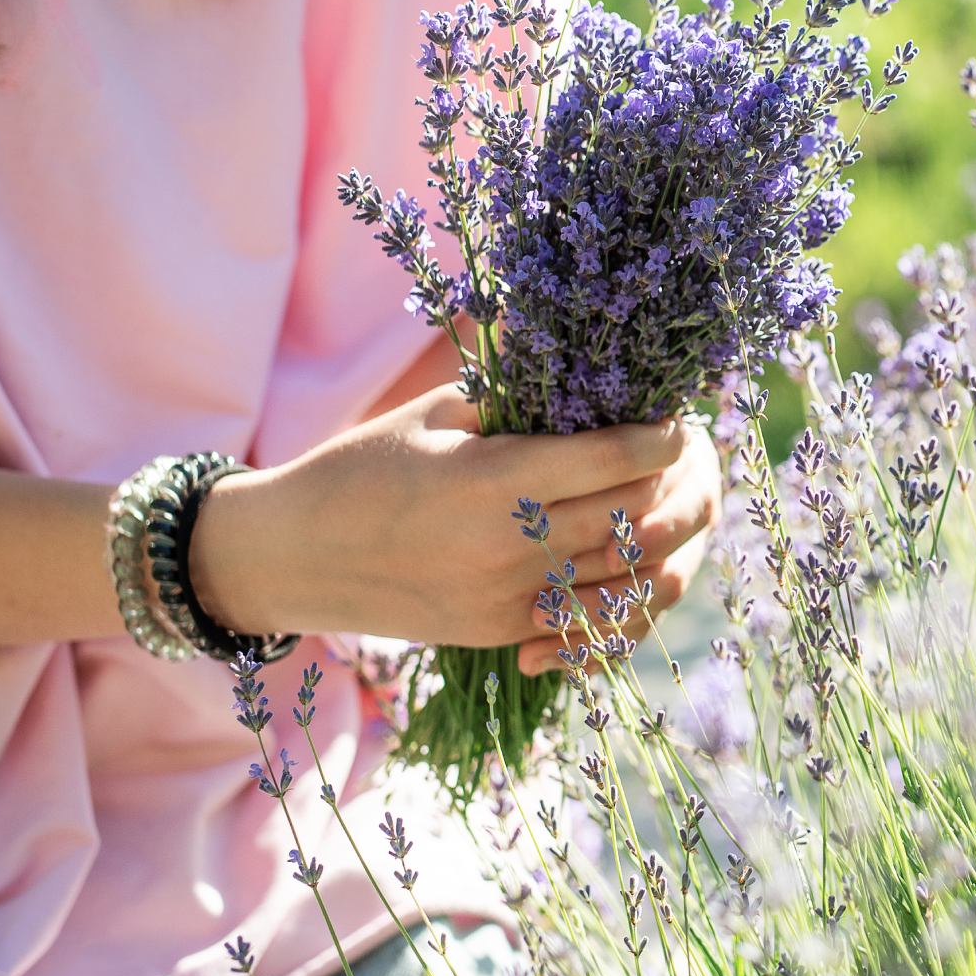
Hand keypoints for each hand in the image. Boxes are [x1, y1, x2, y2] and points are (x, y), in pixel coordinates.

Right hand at [190, 386, 720, 666]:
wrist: (291, 558)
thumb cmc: (359, 467)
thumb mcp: (433, 412)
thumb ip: (512, 385)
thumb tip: (577, 343)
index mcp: (492, 481)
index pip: (611, 458)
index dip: (658, 436)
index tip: (675, 417)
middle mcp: (508, 547)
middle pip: (631, 515)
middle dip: (670, 482)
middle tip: (684, 455)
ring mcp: (507, 600)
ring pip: (622, 574)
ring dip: (658, 537)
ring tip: (672, 501)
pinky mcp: (502, 633)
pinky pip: (589, 619)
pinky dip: (622, 588)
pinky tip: (637, 557)